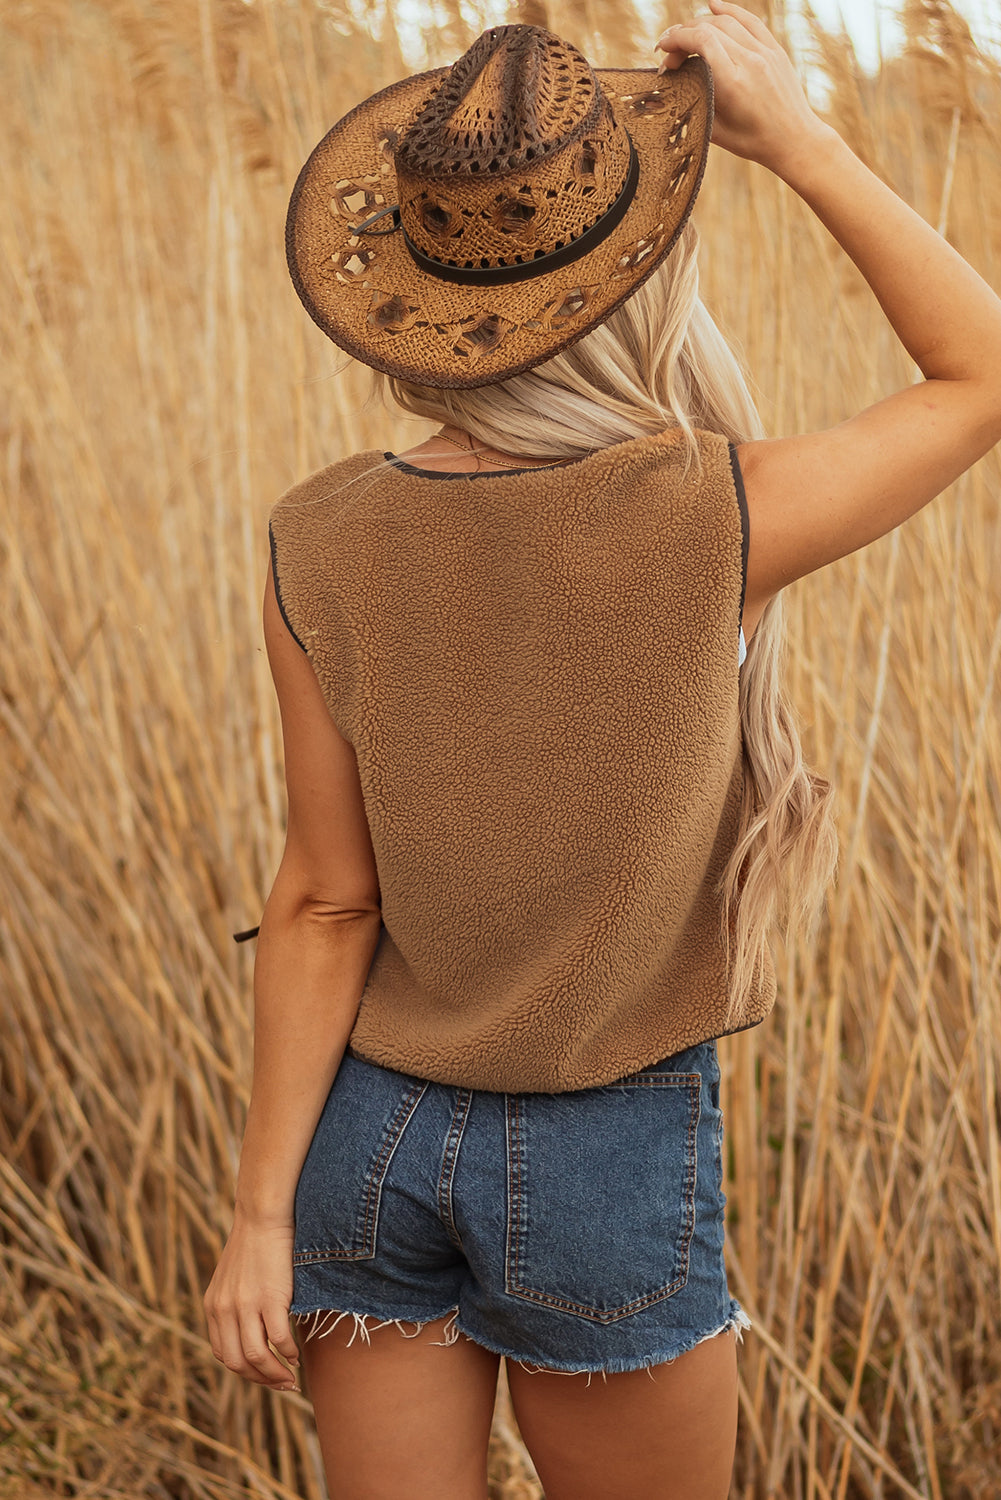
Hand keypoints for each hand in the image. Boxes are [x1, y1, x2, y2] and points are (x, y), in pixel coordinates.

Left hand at [203, 1213, 300, 1391]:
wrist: (263, 1214)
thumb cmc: (256, 1242)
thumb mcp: (233, 1276)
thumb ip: (234, 1303)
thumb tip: (251, 1328)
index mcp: (213, 1306)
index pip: (223, 1353)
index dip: (244, 1372)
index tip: (264, 1376)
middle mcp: (224, 1310)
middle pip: (236, 1363)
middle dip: (260, 1380)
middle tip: (281, 1384)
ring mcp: (245, 1305)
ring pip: (256, 1357)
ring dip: (275, 1374)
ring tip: (291, 1377)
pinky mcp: (269, 1298)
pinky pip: (278, 1339)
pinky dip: (288, 1352)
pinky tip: (297, 1354)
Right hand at [654, 0, 827, 175]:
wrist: (794, 139)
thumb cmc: (754, 141)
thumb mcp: (716, 130)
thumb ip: (696, 102)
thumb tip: (676, 86)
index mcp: (732, 83)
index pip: (701, 41)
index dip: (677, 39)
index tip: (662, 50)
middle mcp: (749, 61)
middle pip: (709, 28)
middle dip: (683, 35)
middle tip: (671, 53)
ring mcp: (764, 52)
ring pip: (727, 21)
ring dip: (701, 24)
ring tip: (686, 37)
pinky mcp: (774, 49)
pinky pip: (750, 20)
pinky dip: (729, 10)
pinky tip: (713, 6)